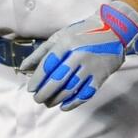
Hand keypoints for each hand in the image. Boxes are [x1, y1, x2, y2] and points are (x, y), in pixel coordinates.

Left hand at [20, 1, 137, 110]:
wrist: (113, 31)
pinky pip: (85, 94)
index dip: (37, 79)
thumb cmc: (82, 32)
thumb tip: (24, 68)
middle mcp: (78, 55)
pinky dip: (73, 102)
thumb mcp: (59, 36)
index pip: (48, 65)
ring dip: (56, 99)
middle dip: (44, 92)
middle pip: (58, 79)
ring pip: (70, 88)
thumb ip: (41, 52)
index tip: (30, 88)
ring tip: (47, 103)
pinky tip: (63, 106)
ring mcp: (90, 67)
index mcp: (66, 43)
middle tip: (37, 99)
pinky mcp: (100, 77)